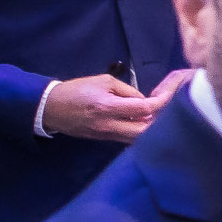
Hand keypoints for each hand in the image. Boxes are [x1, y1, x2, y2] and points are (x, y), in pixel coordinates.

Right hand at [40, 72, 179, 143]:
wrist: (51, 108)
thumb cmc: (76, 90)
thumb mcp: (102, 81)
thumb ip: (126, 91)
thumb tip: (144, 101)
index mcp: (108, 107)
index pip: (144, 109)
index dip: (161, 102)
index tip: (170, 94)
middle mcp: (110, 125)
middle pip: (146, 130)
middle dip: (160, 120)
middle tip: (169, 109)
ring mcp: (107, 135)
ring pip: (138, 138)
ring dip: (151, 128)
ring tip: (158, 116)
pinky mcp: (105, 140)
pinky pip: (128, 139)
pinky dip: (140, 132)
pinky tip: (145, 123)